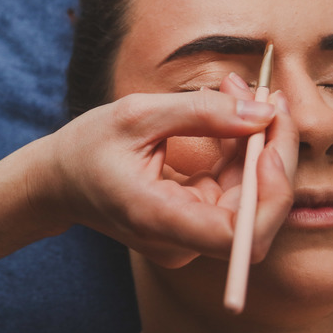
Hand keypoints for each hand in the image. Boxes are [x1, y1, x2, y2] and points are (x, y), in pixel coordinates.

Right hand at [30, 86, 277, 267]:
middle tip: (270, 99)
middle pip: (258, 218)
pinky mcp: (196, 223)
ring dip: (260, 144)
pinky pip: (236, 191)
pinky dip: (243, 151)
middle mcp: (180, 241)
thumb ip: (202, 112)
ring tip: (241, 91)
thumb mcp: (137, 114)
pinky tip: (232, 112)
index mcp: (158, 220)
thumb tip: (266, 114)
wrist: (58, 182)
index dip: (270, 195)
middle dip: (273, 154)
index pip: (238, 237)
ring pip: (253, 200)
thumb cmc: (87, 148)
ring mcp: (190, 237)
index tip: (268, 142)